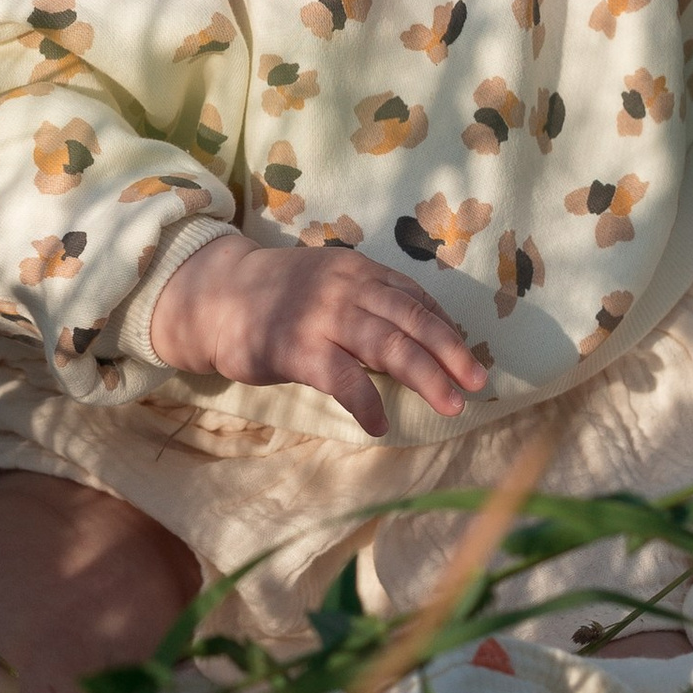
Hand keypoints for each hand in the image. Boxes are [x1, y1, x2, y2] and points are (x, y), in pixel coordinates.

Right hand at [144, 230, 488, 439]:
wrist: (214, 298)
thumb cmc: (276, 297)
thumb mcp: (328, 282)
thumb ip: (366, 299)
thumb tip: (416, 332)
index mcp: (357, 269)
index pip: (414, 297)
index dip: (444, 327)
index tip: (466, 355)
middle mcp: (346, 287)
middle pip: (411, 321)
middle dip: (450, 352)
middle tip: (478, 382)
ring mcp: (322, 317)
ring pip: (389, 346)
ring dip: (426, 376)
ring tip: (451, 403)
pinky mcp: (297, 349)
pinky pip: (345, 379)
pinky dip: (368, 403)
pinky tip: (381, 422)